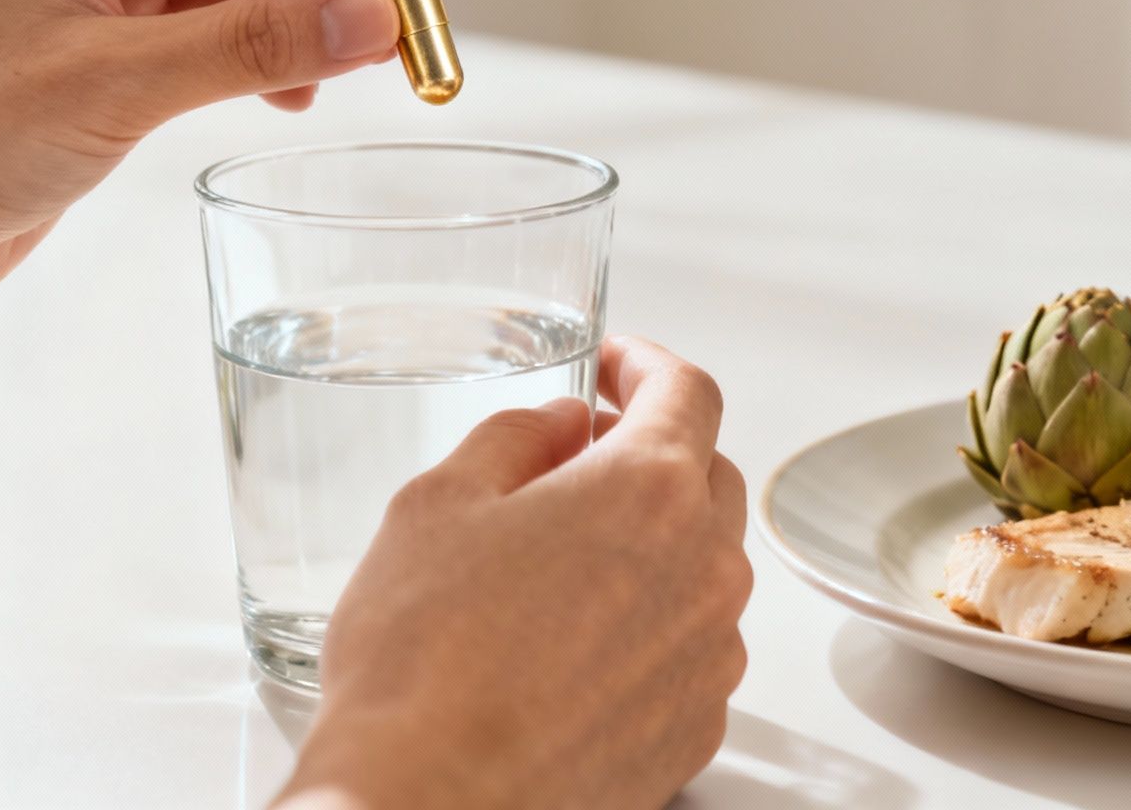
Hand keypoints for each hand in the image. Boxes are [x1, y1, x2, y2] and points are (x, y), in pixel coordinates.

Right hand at [277, 337, 752, 809]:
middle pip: (708, 476)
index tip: (618, 365)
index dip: (648, 365)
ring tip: (559, 567)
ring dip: (652, 546)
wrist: (428, 805)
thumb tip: (557, 423)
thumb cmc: (421, 661)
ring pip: (704, 567)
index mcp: (648, 491)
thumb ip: (514, 438)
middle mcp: (705, 570)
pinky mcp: (696, 729)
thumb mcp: (438, 503)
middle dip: (651, 452)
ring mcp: (709, 658)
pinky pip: (692, 649)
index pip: (688, 392)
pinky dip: (650, 627)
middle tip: (579, 460)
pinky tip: (571, 647)